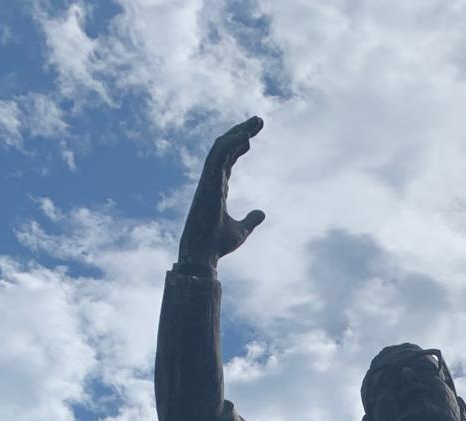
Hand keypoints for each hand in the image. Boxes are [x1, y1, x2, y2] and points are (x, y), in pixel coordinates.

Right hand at [178, 116, 265, 269]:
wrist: (204, 255)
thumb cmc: (217, 244)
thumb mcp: (241, 230)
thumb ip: (251, 220)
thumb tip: (262, 213)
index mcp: (217, 187)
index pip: (228, 158)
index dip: (239, 144)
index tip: (252, 135)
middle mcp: (211, 179)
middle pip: (225, 147)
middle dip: (241, 131)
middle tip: (258, 120)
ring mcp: (208, 179)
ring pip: (221, 147)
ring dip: (238, 132)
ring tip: (256, 123)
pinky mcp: (207, 182)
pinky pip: (218, 156)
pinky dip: (231, 143)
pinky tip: (246, 136)